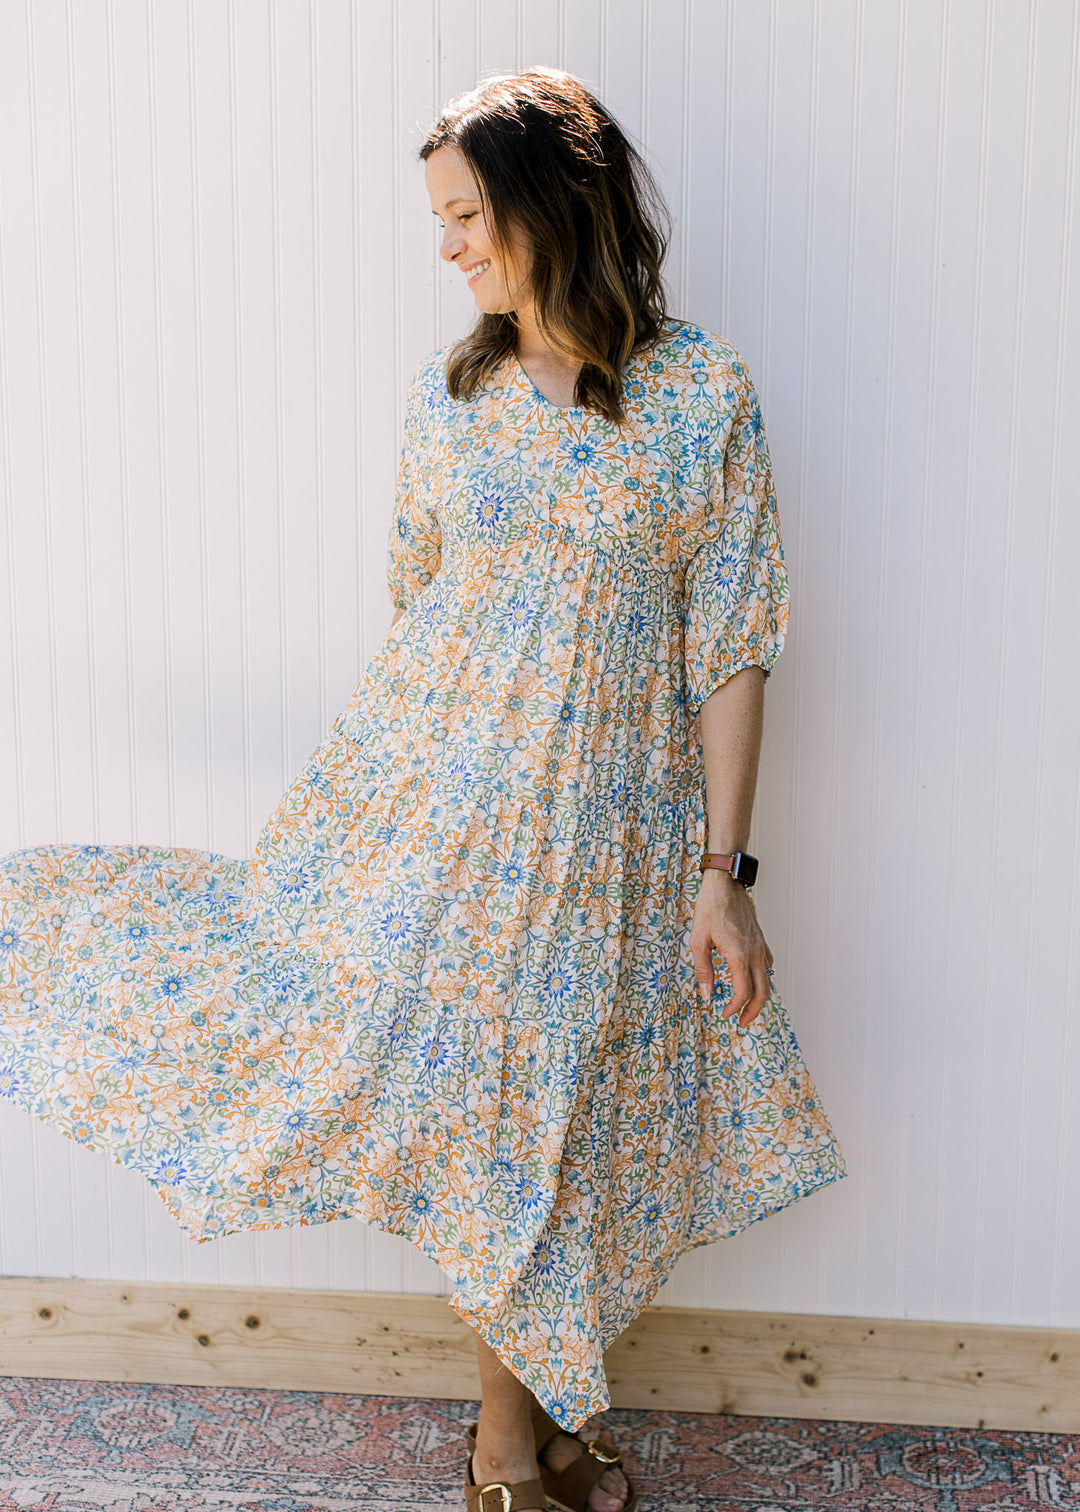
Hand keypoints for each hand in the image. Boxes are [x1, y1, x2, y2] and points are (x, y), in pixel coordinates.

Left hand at [690, 870, 774, 1026]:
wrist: (725, 884)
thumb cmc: (709, 909)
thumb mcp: (697, 940)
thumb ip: (703, 970)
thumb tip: (707, 994)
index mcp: (739, 956)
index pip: (743, 993)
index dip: (735, 1008)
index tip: (724, 1014)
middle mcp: (754, 953)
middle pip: (762, 992)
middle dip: (753, 1011)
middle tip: (742, 1022)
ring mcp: (760, 946)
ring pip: (768, 980)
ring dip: (759, 997)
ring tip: (746, 1006)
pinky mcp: (760, 940)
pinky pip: (767, 965)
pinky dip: (762, 978)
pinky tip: (752, 979)